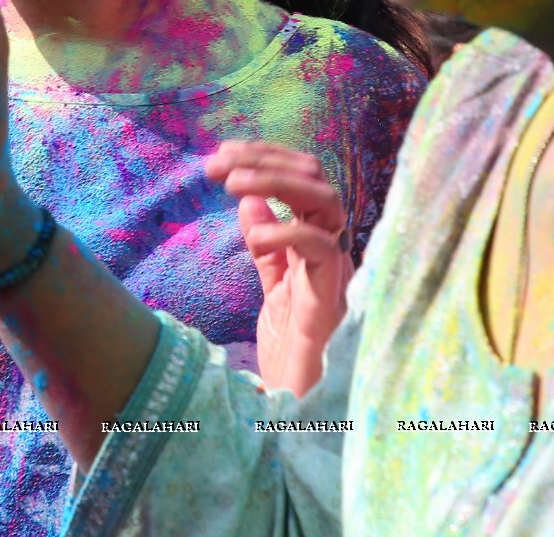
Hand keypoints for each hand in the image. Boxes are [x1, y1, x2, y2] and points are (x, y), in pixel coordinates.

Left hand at [206, 140, 351, 395]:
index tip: (222, 154)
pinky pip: (321, 247)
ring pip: (325, 199)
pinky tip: (254, 239)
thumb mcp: (273, 285)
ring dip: (276, 181)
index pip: (300, 176)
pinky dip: (286, 232)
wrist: (303, 399)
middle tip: (218, 163)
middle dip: (265, 159)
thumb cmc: (293, 346)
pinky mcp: (331, 294)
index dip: (264, 157)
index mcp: (314, 239)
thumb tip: (251, 203)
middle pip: (314, 177)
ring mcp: (335, 267)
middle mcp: (331, 245)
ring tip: (233, 183)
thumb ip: (267, 246)